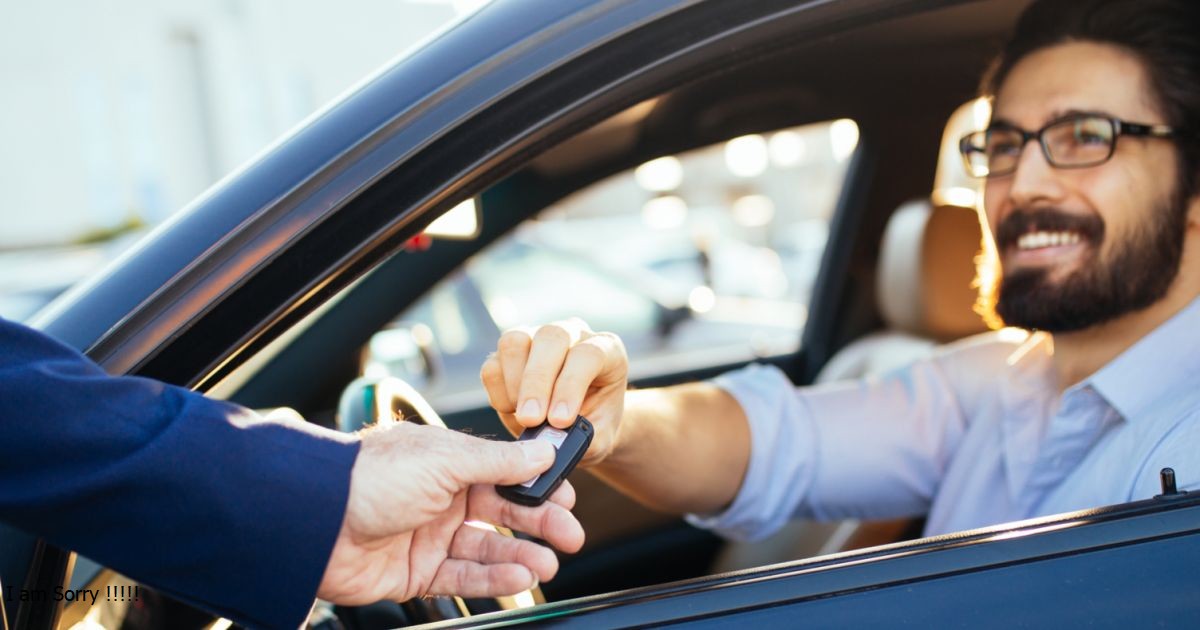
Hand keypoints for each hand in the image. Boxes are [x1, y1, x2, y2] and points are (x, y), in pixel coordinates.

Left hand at [316, 422, 584, 603]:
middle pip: (502, 512)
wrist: (312, 523)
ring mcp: (428, 535)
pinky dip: (493, 579)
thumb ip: (498, 461)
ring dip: (520, 556)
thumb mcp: (444, 459)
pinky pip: (463, 578)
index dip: (536, 483)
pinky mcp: (416, 572)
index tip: (567, 495)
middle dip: (539, 523)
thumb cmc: (369, 478)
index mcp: (446, 460)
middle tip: (570, 535)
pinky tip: (519, 576)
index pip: (504, 472)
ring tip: (547, 564)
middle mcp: (440, 496)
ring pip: (487, 548)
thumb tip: (542, 450)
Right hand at [480, 318, 628, 465]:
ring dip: (514, 384)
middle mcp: (572, 334)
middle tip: (531, 420)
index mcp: (606, 349)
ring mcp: (536, 337)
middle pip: (550, 337)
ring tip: (525, 418)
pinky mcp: (508, 354)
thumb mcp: (600, 437)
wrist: (580, 424)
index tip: (560, 421)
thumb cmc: (596, 426)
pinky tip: (512, 411)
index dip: (570, 386)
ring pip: (515, 342)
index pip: (588, 355)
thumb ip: (582, 438)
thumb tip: (551, 440)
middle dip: (537, 382)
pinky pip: (492, 364)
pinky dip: (498, 393)